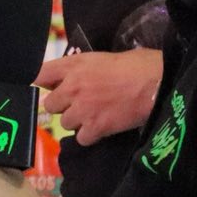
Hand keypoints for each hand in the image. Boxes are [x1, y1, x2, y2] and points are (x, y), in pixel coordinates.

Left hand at [38, 50, 162, 145]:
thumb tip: (68, 80)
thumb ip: (80, 69)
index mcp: (74, 66)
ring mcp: (82, 109)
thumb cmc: (136, 65)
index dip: (43, 83)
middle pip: (50, 105)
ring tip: (95, 116)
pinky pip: (81, 138)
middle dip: (64, 106)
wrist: (157, 83)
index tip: (50, 88)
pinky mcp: (95, 127)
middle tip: (81, 104)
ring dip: (78, 122)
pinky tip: (103, 128)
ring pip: (66, 123)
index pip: (40, 75)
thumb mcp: (101, 57)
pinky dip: (91, 136)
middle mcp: (72, 87)